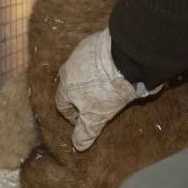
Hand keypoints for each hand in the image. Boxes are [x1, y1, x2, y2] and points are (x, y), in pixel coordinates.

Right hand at [55, 29, 153, 150]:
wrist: (125, 58)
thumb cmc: (107, 90)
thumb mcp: (96, 116)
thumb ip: (85, 132)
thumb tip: (77, 146)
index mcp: (66, 86)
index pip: (62, 104)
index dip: (71, 114)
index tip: (81, 120)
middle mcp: (69, 67)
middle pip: (71, 85)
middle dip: (80, 95)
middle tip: (94, 102)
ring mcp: (81, 51)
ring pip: (82, 69)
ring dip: (89, 78)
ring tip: (104, 85)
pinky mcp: (95, 40)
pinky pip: (94, 55)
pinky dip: (100, 64)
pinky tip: (111, 68)